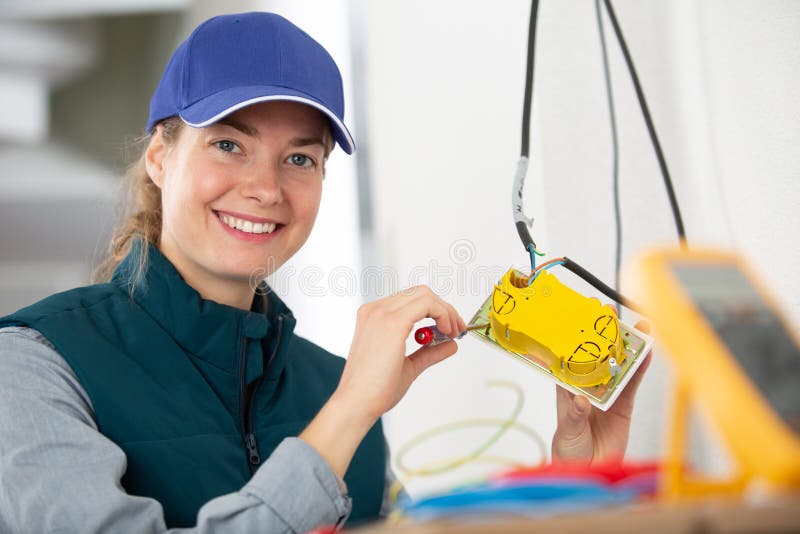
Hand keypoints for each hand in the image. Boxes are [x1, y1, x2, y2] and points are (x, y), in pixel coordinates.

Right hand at [300, 286, 464, 477]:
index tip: (450, 329)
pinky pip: (427, 304)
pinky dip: (443, 314)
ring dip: (445, 311)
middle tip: (456, 329)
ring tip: (453, 332)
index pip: (411, 300)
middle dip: (444, 309)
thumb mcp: (409, 366)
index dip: (435, 311)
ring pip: (425, 294)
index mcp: (374, 317)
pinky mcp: (392, 323)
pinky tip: (447, 332)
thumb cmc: (375, 389)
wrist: (357, 403)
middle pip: (420, 293)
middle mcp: (376, 310)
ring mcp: (382, 314)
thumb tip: (450, 344)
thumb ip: (428, 352)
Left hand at [551, 319, 651, 463]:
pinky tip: (647, 352)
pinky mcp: (624, 404)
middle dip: (602, 333)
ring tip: (637, 326)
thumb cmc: (569, 451)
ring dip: (626, 346)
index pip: (569, 357)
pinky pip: (633, 383)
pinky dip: (640, 367)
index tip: (579, 317)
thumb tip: (581, 401)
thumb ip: (575, 415)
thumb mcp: (567, 431)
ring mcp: (607, 393)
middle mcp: (587, 386)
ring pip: (618, 365)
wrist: (588, 472)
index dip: (574, 337)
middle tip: (608, 313)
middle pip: (596, 355)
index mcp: (567, 388)